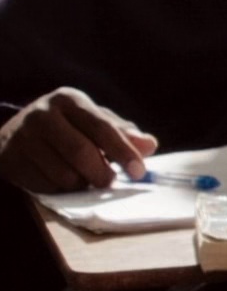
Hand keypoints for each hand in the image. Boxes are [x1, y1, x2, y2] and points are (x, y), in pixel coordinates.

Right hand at [0, 88, 157, 192]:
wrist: (15, 134)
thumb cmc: (68, 127)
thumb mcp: (95, 122)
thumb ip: (123, 133)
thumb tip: (149, 145)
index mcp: (69, 100)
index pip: (102, 128)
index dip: (124, 152)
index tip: (139, 172)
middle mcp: (42, 115)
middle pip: (81, 153)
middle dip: (102, 173)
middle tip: (109, 181)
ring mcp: (22, 138)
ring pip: (64, 174)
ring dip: (81, 183)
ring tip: (82, 176)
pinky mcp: (11, 161)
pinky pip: (45, 186)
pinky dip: (60, 190)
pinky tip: (60, 179)